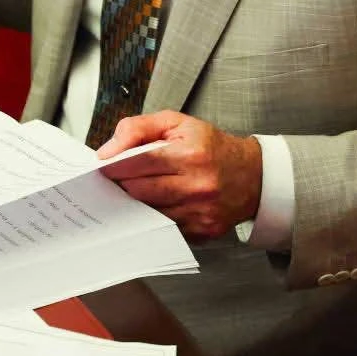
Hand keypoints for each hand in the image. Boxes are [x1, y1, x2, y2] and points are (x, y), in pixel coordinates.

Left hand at [96, 112, 261, 241]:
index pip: (140, 161)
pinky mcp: (201, 232)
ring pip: (148, 212)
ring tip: (136, 190)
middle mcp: (198, 186)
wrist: (252, 177)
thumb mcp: (177, 123)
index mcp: (192, 155)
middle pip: (140, 191)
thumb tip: (108, 151)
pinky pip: (164, 227)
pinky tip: (156, 205)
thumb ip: (138, 128)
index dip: (116, 165)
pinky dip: (154, 217)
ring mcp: (200, 213)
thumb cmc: (212, 148)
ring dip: (136, 203)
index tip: (103, 167)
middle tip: (117, 179)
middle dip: (122, 185)